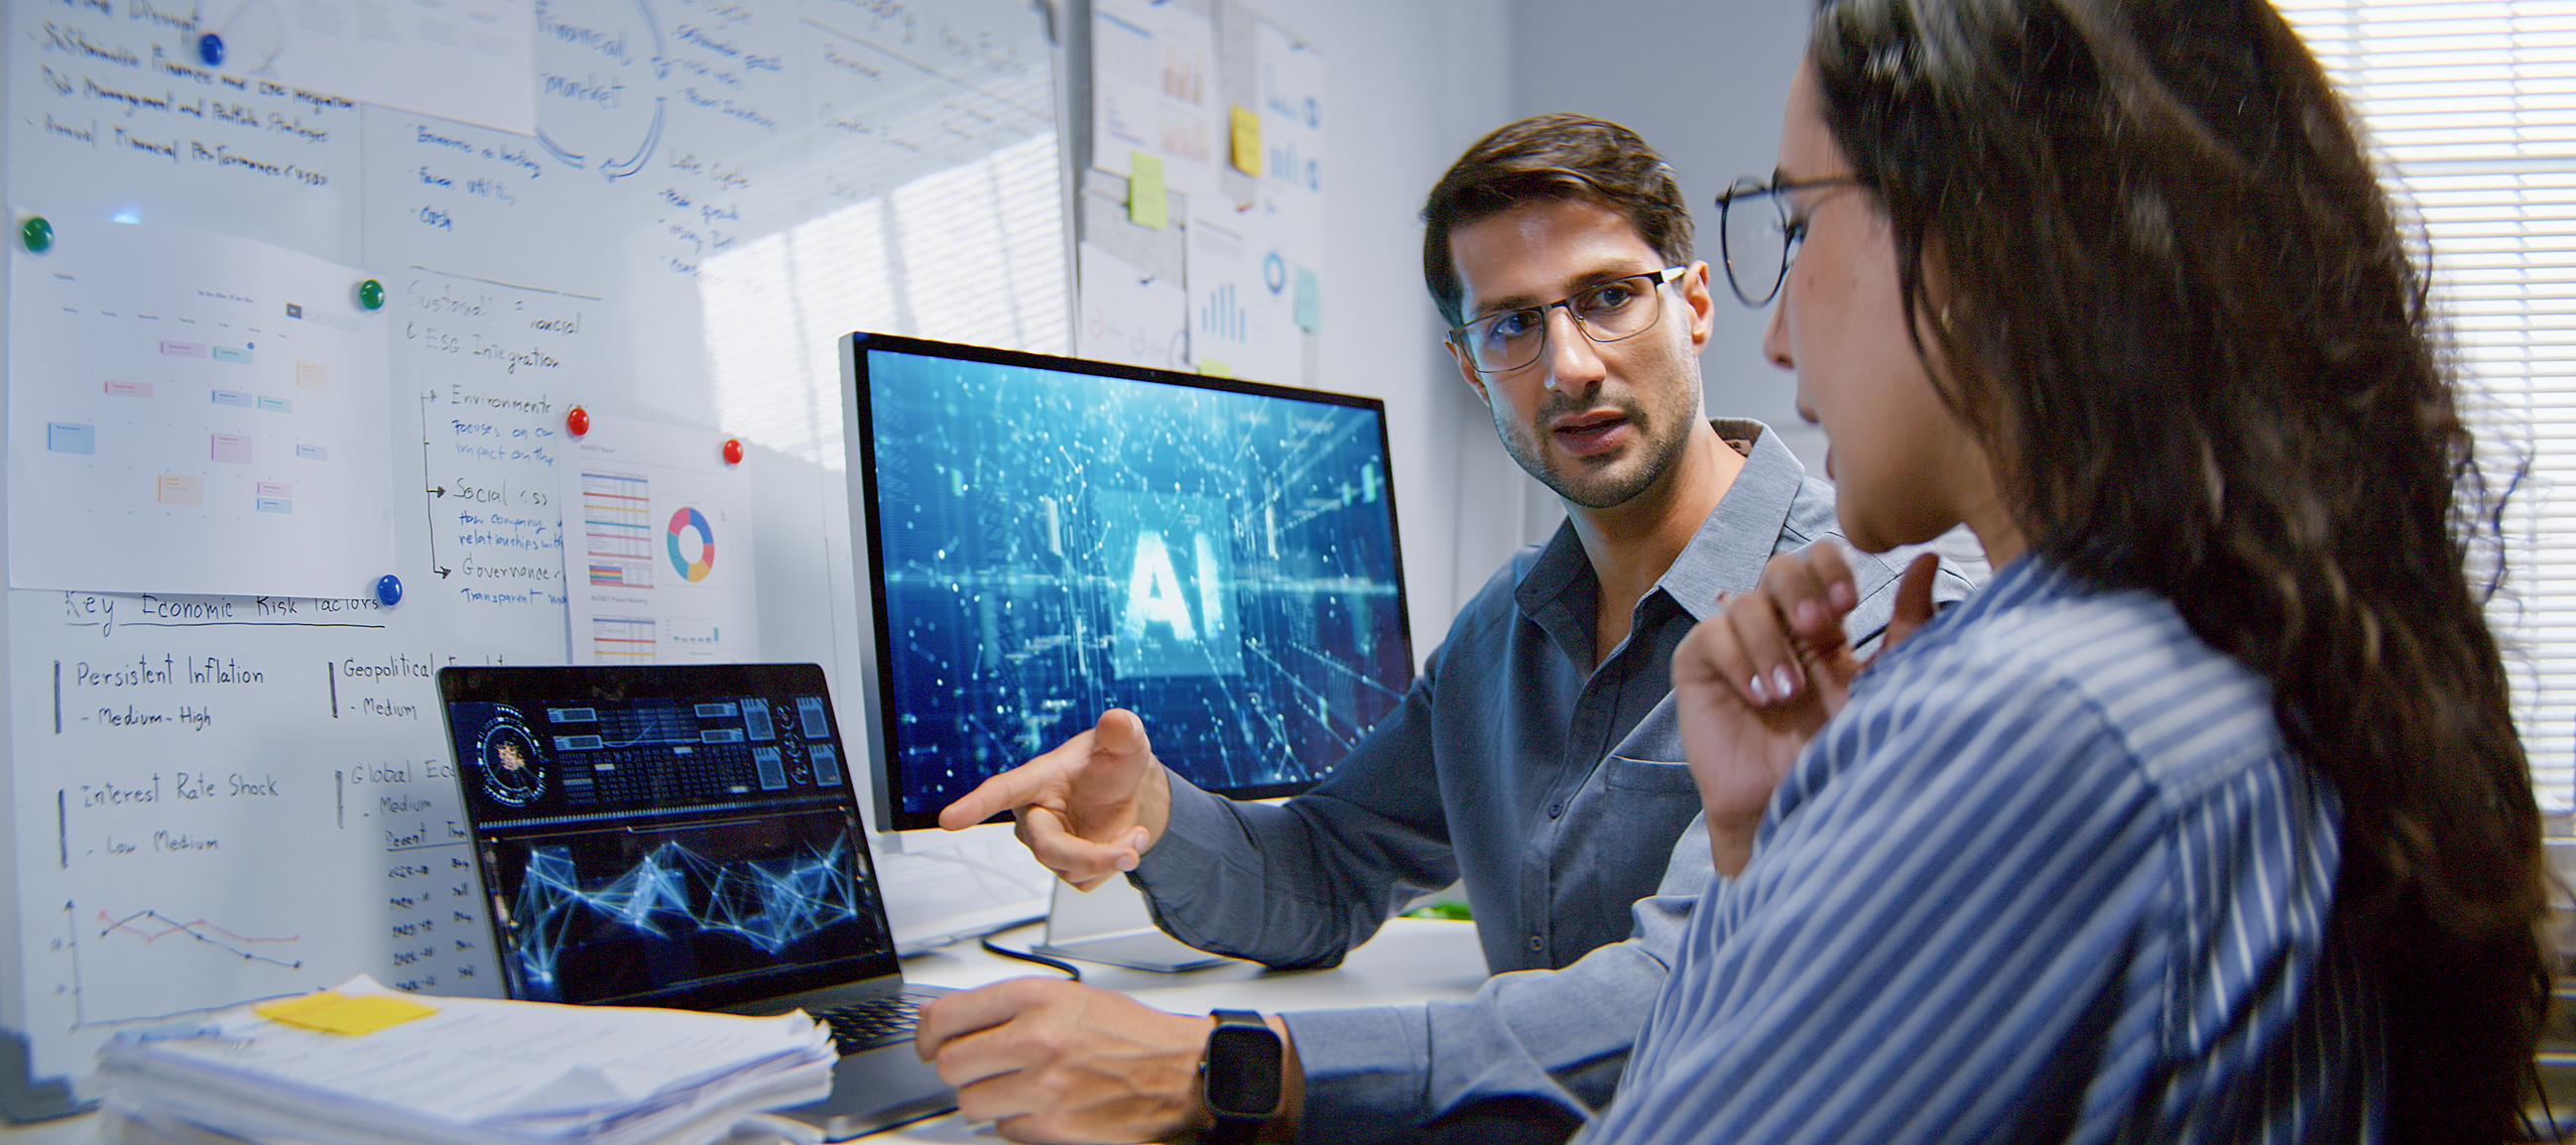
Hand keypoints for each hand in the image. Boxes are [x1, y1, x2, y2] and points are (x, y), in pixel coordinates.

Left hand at [915, 979, 1299, 1143]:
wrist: (1182, 1072)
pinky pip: (1005, 1130)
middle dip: (961, 1069)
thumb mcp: (1068, 998)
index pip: (948, 1016)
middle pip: (950, 1065)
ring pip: (972, 1103)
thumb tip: (940, 1015)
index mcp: (1037, 999)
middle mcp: (1035, 1040)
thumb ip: (1003, 1005)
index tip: (930, 1040)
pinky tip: (1044, 1105)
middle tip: (982, 1067)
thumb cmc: (1132, 1035)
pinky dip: (1018, 1122)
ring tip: (1019, 1086)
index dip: (929, 1033)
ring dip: (989, 1099)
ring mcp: (1043, 1088)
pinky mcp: (1053, 1128)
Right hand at [938, 709, 1172, 890]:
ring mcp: (1049, 844)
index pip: (1000, 791)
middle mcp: (1035, 816)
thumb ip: (1122, 731)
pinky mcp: (1066, 867)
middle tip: (1129, 850)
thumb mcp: (1125, 742)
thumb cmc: (1112, 763)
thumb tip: (1118, 719)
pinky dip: (1112, 866)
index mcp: (1037, 779)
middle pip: (1047, 848)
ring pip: (1071, 869)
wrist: (1130, 792)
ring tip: (1133, 832)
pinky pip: (1085, 880)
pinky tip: (1122, 843)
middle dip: (1090, 856)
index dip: (974, 805)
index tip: (948, 820)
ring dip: (1112, 857)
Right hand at [1672, 548, 1939, 874]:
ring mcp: (1736, 645)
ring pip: (1744, 602)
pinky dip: (1738, 660)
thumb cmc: (1842, 754)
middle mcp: (1778, 627)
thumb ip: (1908, 626)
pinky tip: (1759, 697)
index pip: (1820, 560)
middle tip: (1817, 627)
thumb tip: (1930, 560)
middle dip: (1799, 589)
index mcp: (1823, 626)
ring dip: (1770, 644)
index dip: (1829, 568)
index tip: (1848, 605)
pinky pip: (1710, 636)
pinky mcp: (1700, 668)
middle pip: (1779, 566)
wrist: (1796, 808)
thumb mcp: (1885, 684)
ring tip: (1788, 694)